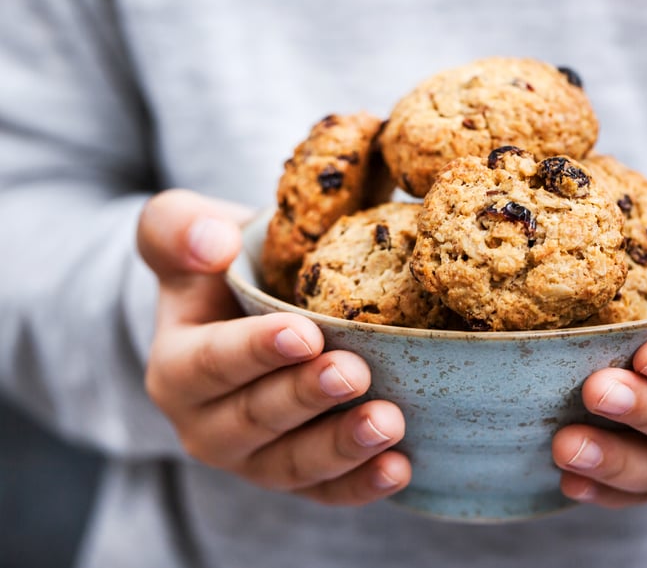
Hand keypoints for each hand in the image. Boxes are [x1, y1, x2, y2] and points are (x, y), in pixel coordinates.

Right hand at [139, 189, 409, 504]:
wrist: (248, 303)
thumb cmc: (223, 263)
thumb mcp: (185, 229)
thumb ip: (179, 227)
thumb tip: (214, 243)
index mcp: (177, 366)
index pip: (211, 363)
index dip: (257, 350)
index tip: (305, 333)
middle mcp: (207, 423)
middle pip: (256, 418)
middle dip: (307, 397)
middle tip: (355, 373)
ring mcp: (253, 458)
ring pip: (293, 463)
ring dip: (341, 446)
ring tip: (388, 423)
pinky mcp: (298, 477)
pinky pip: (326, 491)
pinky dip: (361, 484)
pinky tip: (398, 468)